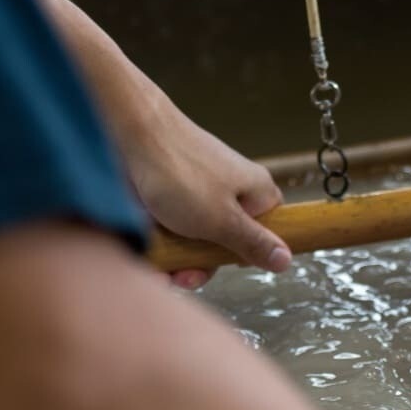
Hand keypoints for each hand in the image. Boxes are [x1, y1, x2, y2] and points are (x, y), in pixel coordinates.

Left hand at [15, 0, 290, 288]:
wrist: (124, 134)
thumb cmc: (178, 172)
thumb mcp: (222, 219)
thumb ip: (253, 242)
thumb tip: (286, 260)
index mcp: (253, 191)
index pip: (266, 231)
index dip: (247, 255)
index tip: (225, 265)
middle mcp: (228, 191)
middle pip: (225, 243)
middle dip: (202, 265)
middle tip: (184, 276)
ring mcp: (196, 194)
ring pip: (194, 240)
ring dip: (177, 262)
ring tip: (160, 272)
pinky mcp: (167, 196)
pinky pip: (170, 230)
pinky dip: (161, 247)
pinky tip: (148, 261)